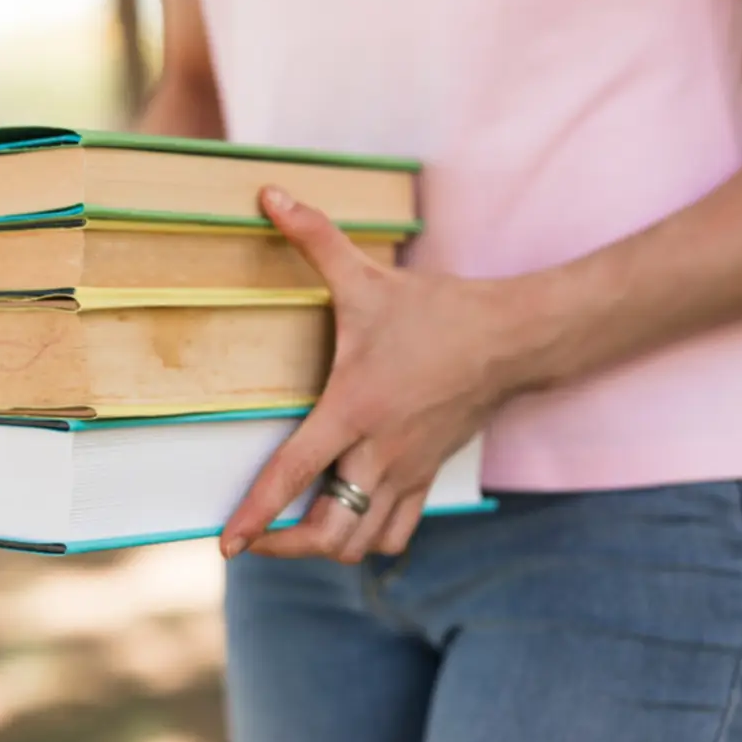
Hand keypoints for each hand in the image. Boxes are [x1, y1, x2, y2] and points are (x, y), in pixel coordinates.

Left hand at [220, 187, 538, 562]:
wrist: (514, 338)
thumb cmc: (436, 311)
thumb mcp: (367, 276)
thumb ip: (313, 237)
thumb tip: (268, 193)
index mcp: (354, 410)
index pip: (292, 475)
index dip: (256, 517)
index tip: (226, 545)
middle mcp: (379, 454)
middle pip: (330, 534)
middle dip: (285, 548)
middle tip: (254, 542)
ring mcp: (408, 472)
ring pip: (364, 542)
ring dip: (326, 548)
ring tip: (294, 536)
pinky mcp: (430, 477)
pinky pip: (397, 532)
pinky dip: (367, 538)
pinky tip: (345, 522)